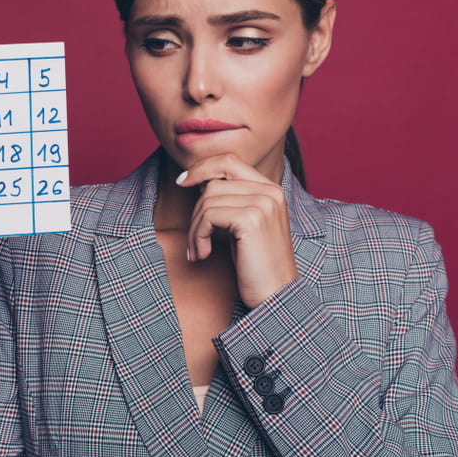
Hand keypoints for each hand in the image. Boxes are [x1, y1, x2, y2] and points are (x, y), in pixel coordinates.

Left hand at [177, 153, 297, 308]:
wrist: (275, 296)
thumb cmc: (255, 265)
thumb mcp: (243, 225)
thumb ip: (229, 200)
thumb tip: (198, 180)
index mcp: (271, 189)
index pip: (230, 161)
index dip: (202, 167)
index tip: (182, 182)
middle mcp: (270, 191)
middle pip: (213, 182)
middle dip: (195, 211)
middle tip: (194, 240)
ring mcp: (263, 204)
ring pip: (207, 200)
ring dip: (194, 229)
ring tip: (199, 251)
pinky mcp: (251, 220)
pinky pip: (208, 215)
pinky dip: (198, 236)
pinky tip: (203, 255)